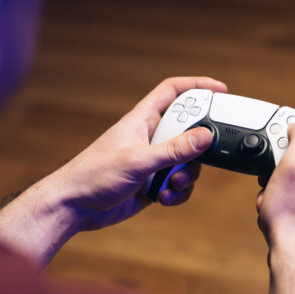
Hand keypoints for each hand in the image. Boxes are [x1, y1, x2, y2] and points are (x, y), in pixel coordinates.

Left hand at [39, 77, 227, 231]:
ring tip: (171, 184)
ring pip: (186, 161)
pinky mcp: (152, 183)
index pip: (173, 91)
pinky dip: (177, 192)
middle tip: (202, 155)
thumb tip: (205, 136)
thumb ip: (174, 149)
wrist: (73, 207)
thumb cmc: (94, 174)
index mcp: (142, 120)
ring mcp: (152, 161)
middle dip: (198, 146)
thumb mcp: (139, 160)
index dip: (197, 85)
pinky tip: (162, 198)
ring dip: (186, 175)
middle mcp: (149, 137)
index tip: (221, 90)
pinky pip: (178, 183)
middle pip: (188, 129)